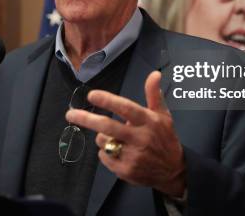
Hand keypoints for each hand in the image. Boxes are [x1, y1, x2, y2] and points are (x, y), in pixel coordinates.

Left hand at [65, 71, 185, 196]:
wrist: (173, 170)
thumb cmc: (165, 138)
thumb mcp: (163, 115)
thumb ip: (154, 94)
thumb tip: (154, 74)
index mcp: (148, 121)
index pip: (126, 108)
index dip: (108, 100)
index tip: (92, 94)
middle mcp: (140, 138)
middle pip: (107, 126)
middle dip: (86, 119)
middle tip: (70, 114)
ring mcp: (132, 156)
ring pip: (103, 141)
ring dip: (102, 137)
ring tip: (115, 137)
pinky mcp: (126, 170)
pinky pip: (103, 157)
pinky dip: (105, 152)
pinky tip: (117, 151)